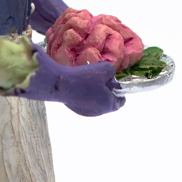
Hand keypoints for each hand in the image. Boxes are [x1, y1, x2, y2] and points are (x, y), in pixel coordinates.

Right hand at [9, 47, 125, 116]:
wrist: (61, 84)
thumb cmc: (85, 78)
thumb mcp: (105, 69)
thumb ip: (113, 74)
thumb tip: (110, 78)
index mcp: (109, 104)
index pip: (121, 101)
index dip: (119, 90)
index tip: (113, 81)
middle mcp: (99, 111)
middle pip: (108, 100)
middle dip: (106, 89)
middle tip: (100, 77)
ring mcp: (87, 112)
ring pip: (96, 100)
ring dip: (95, 91)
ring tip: (89, 79)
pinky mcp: (77, 109)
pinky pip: (86, 101)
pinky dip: (85, 94)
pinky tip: (79, 85)